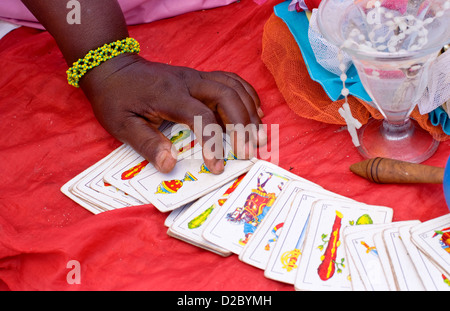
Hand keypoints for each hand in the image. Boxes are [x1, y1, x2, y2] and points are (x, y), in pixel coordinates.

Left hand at [80, 53, 265, 173]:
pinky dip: (247, 95)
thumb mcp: (122, 124)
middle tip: (249, 152)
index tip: (218, 167)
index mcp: (170, 95)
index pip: (201, 117)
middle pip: (227, 96)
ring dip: (250, 112)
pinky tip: (256, 111)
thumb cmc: (117, 99)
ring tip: (259, 137)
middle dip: (243, 125)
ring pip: (234, 88)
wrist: (115, 69)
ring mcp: (197, 76)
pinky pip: (232, 80)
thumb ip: (147, 144)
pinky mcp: (201, 76)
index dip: (214, 142)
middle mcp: (189, 82)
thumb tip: (171, 166)